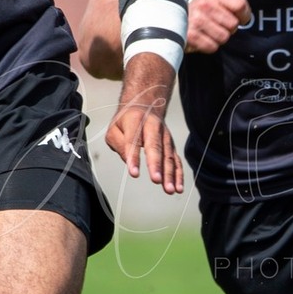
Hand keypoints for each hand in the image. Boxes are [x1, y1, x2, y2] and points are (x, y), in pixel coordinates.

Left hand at [106, 51, 182, 194]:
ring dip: (170, 174)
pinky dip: (178, 175)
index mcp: (136, 120)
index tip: (134, 173)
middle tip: (156, 180)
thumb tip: (129, 162)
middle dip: (156, 165)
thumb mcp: (114, 129)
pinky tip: (178, 188)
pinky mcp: (171, 146)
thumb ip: (119, 144)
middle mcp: (154, 127)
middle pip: (156, 147)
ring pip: (168, 156)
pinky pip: (176, 161)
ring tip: (169, 189)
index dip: (134, 157)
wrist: (146, 104)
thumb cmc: (126, 120)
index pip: (134, 141)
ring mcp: (165, 136)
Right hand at [185, 0, 248, 53]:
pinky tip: (203, 38)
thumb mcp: (217, 1)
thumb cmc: (202, 12)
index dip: (244, 15)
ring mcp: (196, 20)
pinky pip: (212, 47)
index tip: (240, 18)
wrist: (174, 19)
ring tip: (209, 32)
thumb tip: (247, 19)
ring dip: (219, 38)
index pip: (240, 4)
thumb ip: (235, 5)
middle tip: (218, 26)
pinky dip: (209, 46)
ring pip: (224, 37)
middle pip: (233, 24)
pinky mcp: (190, 35)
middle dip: (228, 29)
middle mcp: (205, 5)